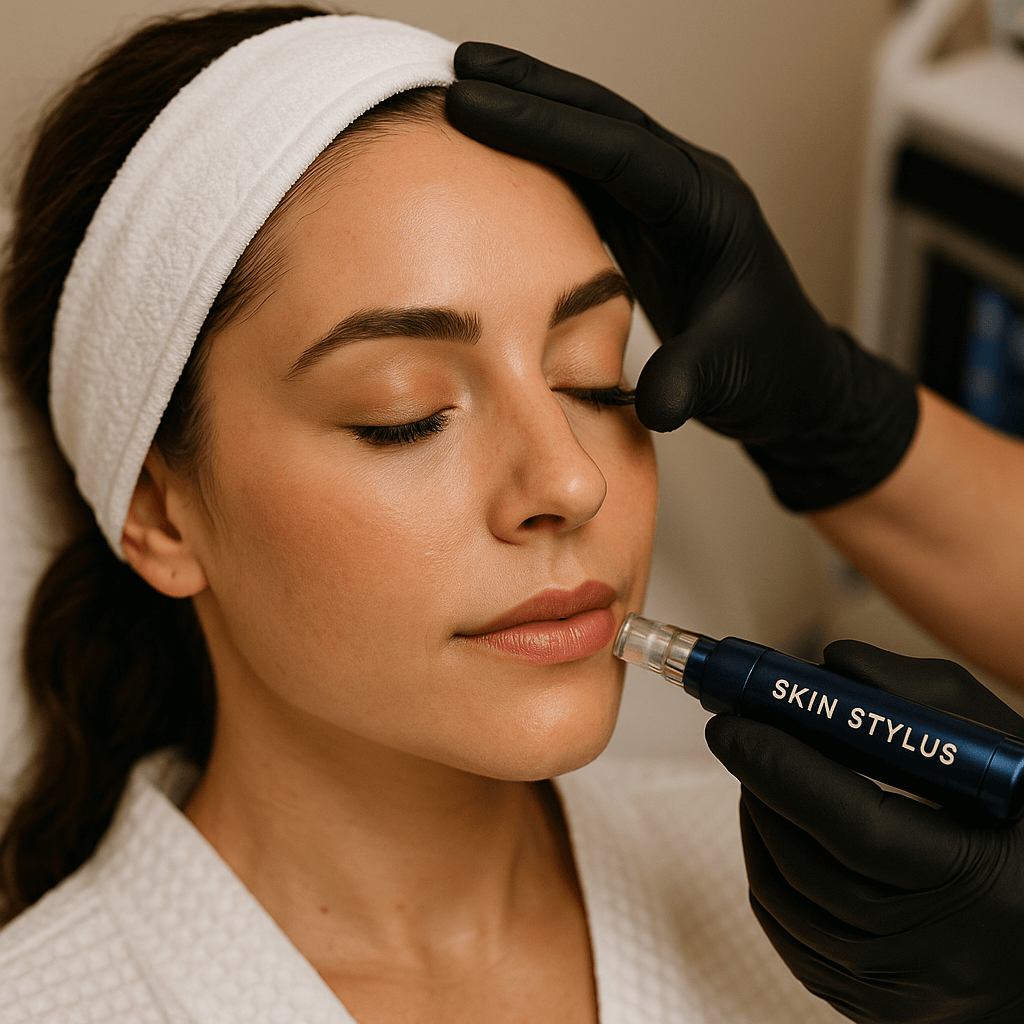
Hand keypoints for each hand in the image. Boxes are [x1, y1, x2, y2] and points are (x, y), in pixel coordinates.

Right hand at [447, 43, 918, 510]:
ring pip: (596, 139)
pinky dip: (547, 157)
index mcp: (708, 211)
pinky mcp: (650, 224)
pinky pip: (593, 175)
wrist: (790, 377)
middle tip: (462, 69)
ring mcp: (669, 202)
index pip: (620, 153)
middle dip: (533, 91)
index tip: (475, 106)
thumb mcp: (729, 380)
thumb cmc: (769, 370)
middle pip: (605, 122)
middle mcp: (689, 190)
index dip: (546, 128)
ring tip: (472, 90)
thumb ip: (689, 383)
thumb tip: (653, 406)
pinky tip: (506, 152)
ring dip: (536, 112)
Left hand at [705, 641, 1023, 1023]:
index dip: (784, 768)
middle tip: (738, 730)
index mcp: (986, 880)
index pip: (858, 826)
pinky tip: (777, 828)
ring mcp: (903, 989)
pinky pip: (790, 933)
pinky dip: (768, 870)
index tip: (732, 720)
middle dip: (760, 785)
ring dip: (756, 820)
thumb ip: (918, 698)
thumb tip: (827, 667)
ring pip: (785, 898)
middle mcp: (942, 950)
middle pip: (807, 863)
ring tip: (760, 771)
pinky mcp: (873, 1008)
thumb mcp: (1001, 752)